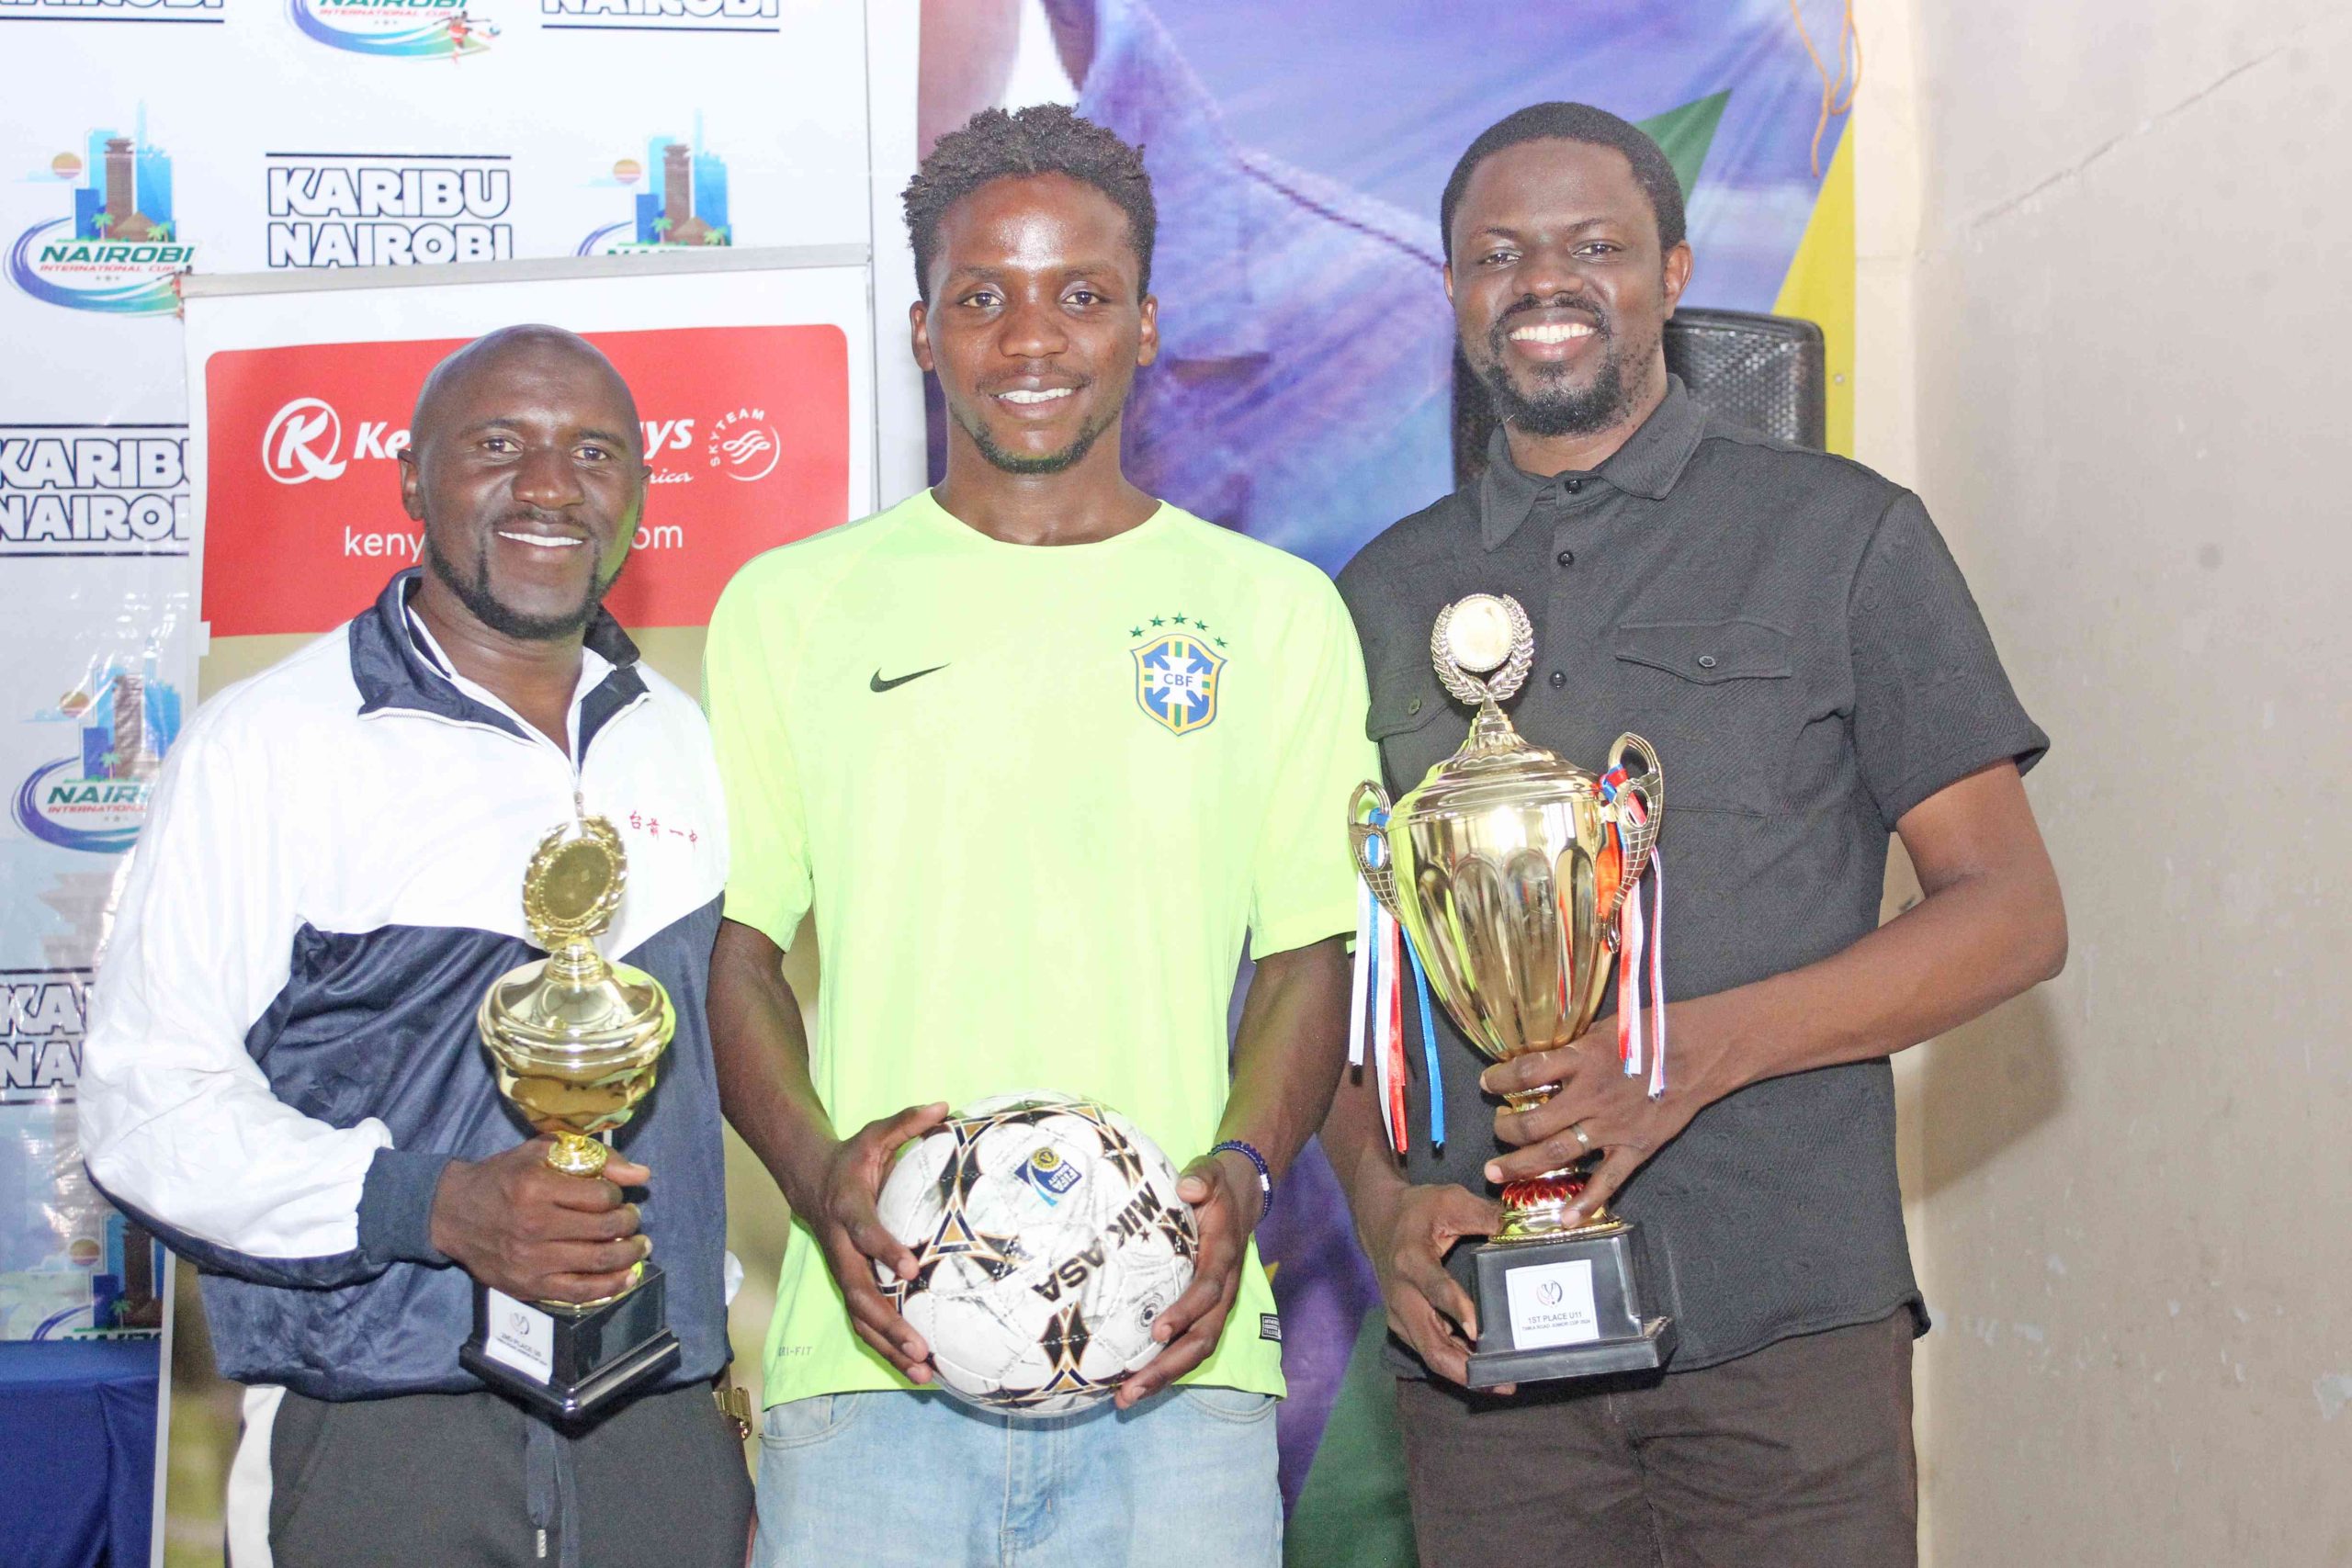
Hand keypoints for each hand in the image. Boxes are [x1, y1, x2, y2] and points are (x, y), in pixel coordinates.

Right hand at [431, 1137, 651, 1304]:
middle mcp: (534, 1226)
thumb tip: (641, 1173)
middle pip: (604, 1230)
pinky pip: (579, 1292)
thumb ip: (593, 1157)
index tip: (617, 1196)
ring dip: (629, 1254)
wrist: (453, 1214)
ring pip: (598, 1263)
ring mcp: (531, 1261)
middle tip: (633, 1218)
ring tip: (639, 1245)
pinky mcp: (528, 1286)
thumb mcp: (540, 1152)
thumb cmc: (501, 1178)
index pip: (600, 1197)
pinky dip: (610, 1287)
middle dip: (630, 1223)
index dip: (618, 1196)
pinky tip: (627, 1276)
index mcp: (536, 1188)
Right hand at [808, 1102, 950, 1382]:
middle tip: (920, 1345)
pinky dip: (887, 1348)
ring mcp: (842, 1271)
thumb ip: (907, 1122)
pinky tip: (917, 1370)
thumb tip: (945, 1106)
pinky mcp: (849, 1286)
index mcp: (848, 1209)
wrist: (809, 1181)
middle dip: (888, 1321)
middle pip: (859, 1291)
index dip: (883, 1250)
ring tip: (923, 1372)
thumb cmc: (852, 1160)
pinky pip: (865, 1323)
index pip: (864, 1232)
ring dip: (889, 1346)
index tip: (911, 1269)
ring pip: (860, 1317)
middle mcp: (841, 1248)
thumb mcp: (875, 1135)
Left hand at [1116, 1149, 1257, 1407]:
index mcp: (1223, 1257)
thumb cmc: (1215, 1188)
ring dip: (1163, 1376)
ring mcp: (1214, 1305)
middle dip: (1169, 1366)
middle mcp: (1223, 1289)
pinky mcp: (1202, 1311)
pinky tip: (1131, 1383)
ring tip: (1126, 1398)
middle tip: (1132, 1388)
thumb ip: (1201, 1178)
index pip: (1207, 1290)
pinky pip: (1187, 1345)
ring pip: (1195, 1349)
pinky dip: (1163, 1367)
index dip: (1186, 1312)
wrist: (1241, 1196)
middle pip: (1202, 1337)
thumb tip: (1188, 1189)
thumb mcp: (1209, 1174)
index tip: (1158, 1331)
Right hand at [1358, 1182, 1504, 1387]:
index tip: (1479, 1331)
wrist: (1378, 1219)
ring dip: (1465, 1373)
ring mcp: (1400, 1315)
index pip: (1435, 1290)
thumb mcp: (1450, 1200)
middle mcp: (1402, 1295)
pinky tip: (1484, 1371)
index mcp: (1411, 1261)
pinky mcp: (1403, 1325)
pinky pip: (1430, 1351)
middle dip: (1467, 1369)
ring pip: (1431, 1355)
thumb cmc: (1418, 1210)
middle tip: (1504, 1382)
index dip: (1457, 1310)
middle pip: (1431, 1344)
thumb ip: (1485, 1215)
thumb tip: (1523, 1228)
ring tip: (1502, 1384)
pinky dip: (1457, 1364)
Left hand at [1480, 1008, 1712, 1225]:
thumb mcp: (1603, 1029)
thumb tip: (1537, 1060)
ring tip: (1497, 1172)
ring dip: (1521, 1166)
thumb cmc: (1651, 1031)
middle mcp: (1591, 1097)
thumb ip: (1571, 1049)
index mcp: (1582, 1060)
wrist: (1701, 1052)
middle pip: (1533, 1123)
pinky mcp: (1635, 1148)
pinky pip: (1607, 1182)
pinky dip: (1585, 1203)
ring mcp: (1612, 1127)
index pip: (1526, 1072)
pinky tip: (1564, 1218)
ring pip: (1555, 1154)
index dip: (1499, 1080)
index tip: (1487, 1083)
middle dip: (1504, 1130)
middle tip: (1497, 1131)